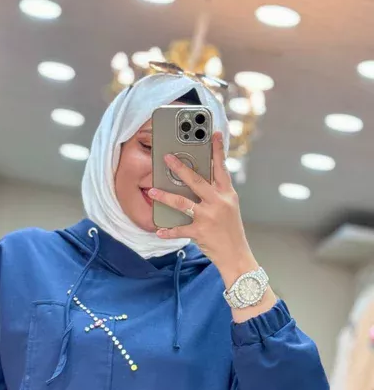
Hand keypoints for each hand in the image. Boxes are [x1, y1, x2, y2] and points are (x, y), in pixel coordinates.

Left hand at [149, 132, 256, 287]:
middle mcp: (218, 203)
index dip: (217, 150)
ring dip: (165, 196)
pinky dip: (168, 231)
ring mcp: (209, 217)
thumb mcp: (229, 207)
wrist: (237, 255)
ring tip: (152, 190)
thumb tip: (197, 180)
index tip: (213, 134)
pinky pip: (180, 230)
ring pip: (183, 203)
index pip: (222, 168)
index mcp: (227, 194)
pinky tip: (159, 230)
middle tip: (167, 157)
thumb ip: (216, 193)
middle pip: (197, 181)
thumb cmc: (230, 230)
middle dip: (180, 168)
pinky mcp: (200, 232)